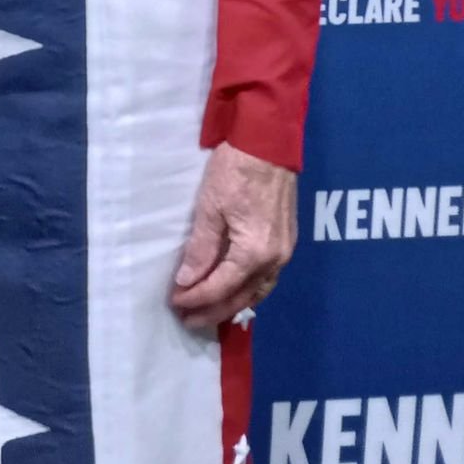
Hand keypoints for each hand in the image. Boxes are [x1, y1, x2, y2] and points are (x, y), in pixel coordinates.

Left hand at [170, 142, 296, 327]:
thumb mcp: (210, 208)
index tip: (175, 303)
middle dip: (213, 311)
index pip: (220, 287)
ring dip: (232, 304)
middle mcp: (275, 259)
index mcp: (254, 253)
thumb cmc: (236, 171)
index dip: (196, 298)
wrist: (269, 143)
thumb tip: (187, 281)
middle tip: (188, 320)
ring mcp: (285, 252)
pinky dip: (249, 290)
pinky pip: (267, 278)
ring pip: (258, 291)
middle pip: (242, 297)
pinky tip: (235, 291)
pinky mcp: (287, 242)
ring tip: (209, 312)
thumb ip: (200, 249)